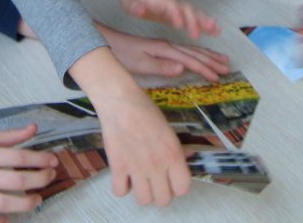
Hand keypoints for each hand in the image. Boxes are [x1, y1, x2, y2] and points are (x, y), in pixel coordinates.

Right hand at [0, 124, 57, 222]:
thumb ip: (9, 136)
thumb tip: (34, 129)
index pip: (20, 157)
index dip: (40, 159)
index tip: (53, 160)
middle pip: (17, 181)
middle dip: (40, 180)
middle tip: (50, 177)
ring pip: (5, 204)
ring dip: (27, 204)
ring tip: (38, 199)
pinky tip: (8, 220)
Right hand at [91, 70, 192, 205]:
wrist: (120, 101)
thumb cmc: (145, 109)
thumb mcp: (168, 127)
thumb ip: (177, 148)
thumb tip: (185, 158)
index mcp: (173, 154)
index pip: (183, 188)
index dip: (178, 185)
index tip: (173, 178)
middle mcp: (157, 165)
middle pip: (164, 200)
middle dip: (161, 192)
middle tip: (156, 180)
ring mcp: (136, 168)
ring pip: (144, 200)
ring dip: (143, 192)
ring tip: (140, 179)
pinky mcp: (117, 167)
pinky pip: (120, 191)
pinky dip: (122, 186)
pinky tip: (125, 175)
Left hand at [98, 24, 229, 81]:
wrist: (106, 41)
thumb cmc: (121, 55)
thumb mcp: (139, 63)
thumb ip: (161, 65)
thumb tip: (183, 67)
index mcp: (164, 48)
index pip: (189, 60)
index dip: (205, 68)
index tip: (219, 77)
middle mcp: (167, 45)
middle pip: (194, 53)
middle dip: (211, 60)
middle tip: (227, 68)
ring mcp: (164, 45)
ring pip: (190, 50)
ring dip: (207, 55)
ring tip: (221, 59)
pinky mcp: (159, 47)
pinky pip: (183, 49)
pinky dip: (195, 52)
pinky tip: (198, 55)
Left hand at [120, 0, 219, 39]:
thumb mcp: (129, 3)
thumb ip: (134, 7)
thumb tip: (139, 10)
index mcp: (157, 1)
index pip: (168, 5)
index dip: (174, 13)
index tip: (179, 25)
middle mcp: (170, 2)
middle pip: (185, 9)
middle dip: (193, 20)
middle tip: (198, 34)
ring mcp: (177, 6)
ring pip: (193, 12)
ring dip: (204, 20)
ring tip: (216, 30)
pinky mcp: (180, 12)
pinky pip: (195, 16)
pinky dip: (205, 22)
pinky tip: (215, 30)